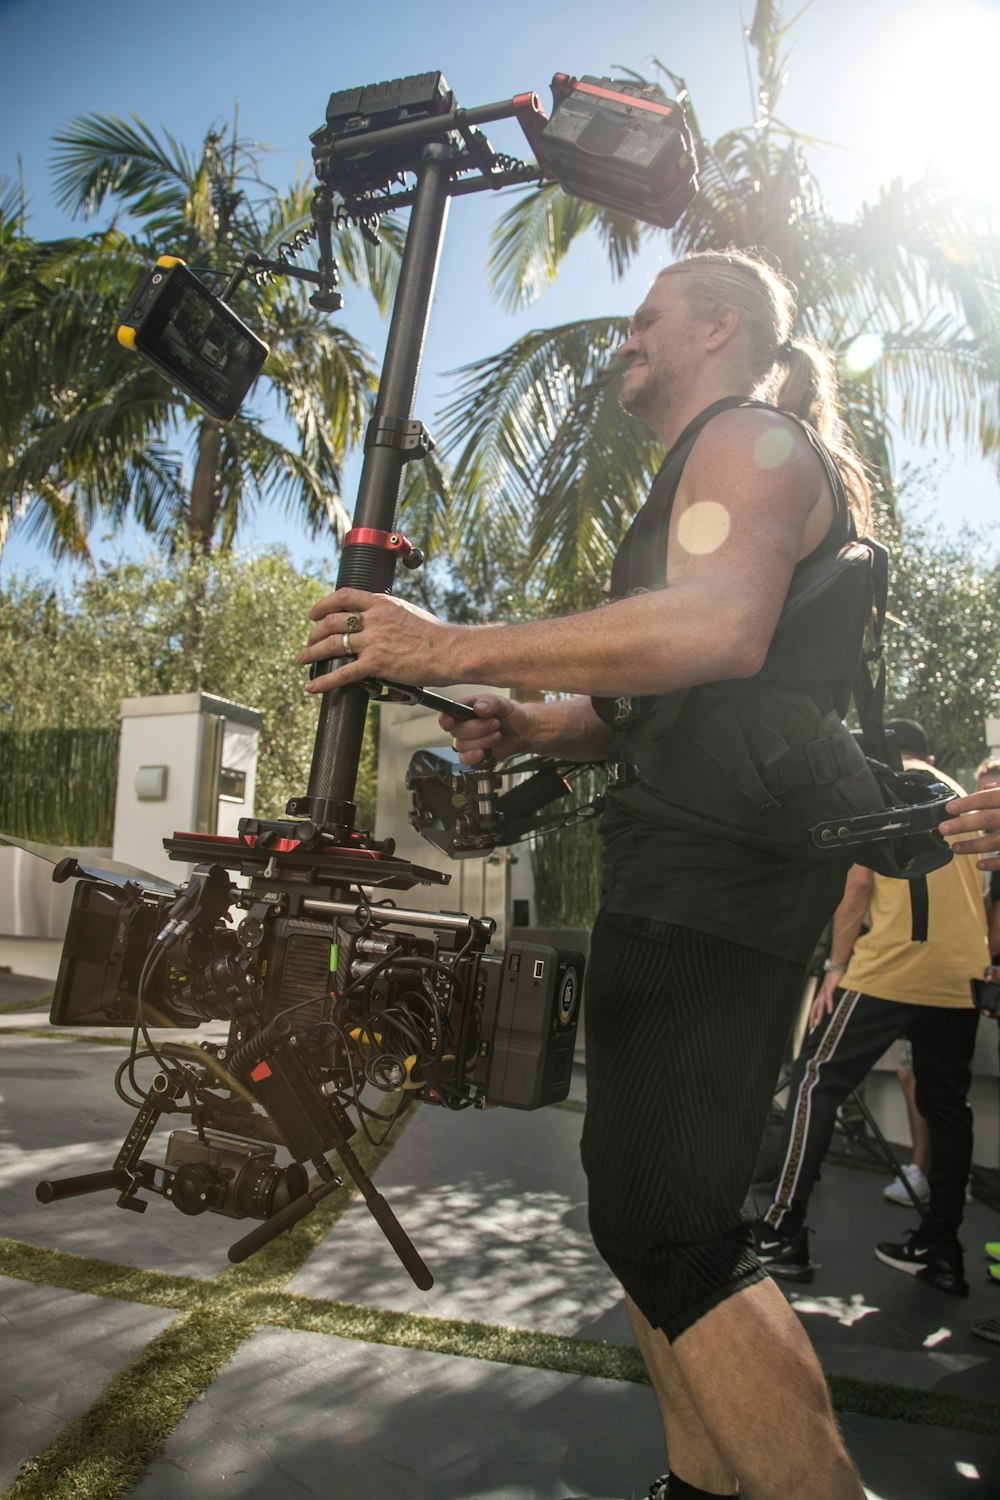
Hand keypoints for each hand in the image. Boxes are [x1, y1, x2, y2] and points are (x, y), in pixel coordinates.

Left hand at [299, 587, 459, 691]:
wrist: (450, 651)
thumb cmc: (435, 635)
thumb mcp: (408, 612)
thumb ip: (387, 613)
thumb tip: (376, 617)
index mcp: (382, 603)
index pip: (343, 596)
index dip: (324, 605)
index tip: (315, 613)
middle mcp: (374, 619)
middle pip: (332, 622)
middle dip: (315, 632)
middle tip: (309, 640)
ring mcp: (374, 641)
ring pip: (332, 644)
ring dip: (313, 652)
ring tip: (303, 658)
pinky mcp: (376, 664)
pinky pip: (343, 673)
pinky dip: (324, 681)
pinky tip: (313, 687)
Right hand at [438, 695, 538, 765]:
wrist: (525, 732)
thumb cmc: (513, 714)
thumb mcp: (505, 704)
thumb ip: (491, 703)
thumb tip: (479, 708)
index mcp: (467, 707)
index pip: (448, 712)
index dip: (446, 719)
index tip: (450, 723)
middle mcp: (465, 723)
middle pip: (456, 730)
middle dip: (477, 729)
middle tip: (495, 723)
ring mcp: (468, 739)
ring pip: (462, 745)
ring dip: (482, 741)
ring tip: (497, 734)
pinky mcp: (473, 753)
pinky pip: (465, 759)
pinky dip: (474, 757)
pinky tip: (484, 752)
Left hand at [807, 972, 842, 1032]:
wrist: (836, 967)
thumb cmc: (834, 978)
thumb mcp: (831, 989)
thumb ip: (829, 997)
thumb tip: (830, 1006)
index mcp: (820, 995)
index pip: (814, 1007)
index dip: (812, 1016)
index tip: (811, 1025)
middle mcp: (821, 994)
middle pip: (814, 1008)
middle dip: (812, 1018)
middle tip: (811, 1028)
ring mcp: (824, 991)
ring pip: (820, 1004)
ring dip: (818, 1014)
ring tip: (817, 1023)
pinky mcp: (830, 988)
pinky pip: (828, 998)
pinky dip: (829, 1004)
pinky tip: (829, 1011)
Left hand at [939, 788, 999, 869]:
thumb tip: (986, 787)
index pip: (987, 798)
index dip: (968, 803)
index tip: (949, 808)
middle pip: (987, 819)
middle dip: (963, 825)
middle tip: (943, 829)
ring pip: (995, 841)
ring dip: (973, 846)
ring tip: (955, 848)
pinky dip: (993, 863)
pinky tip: (979, 865)